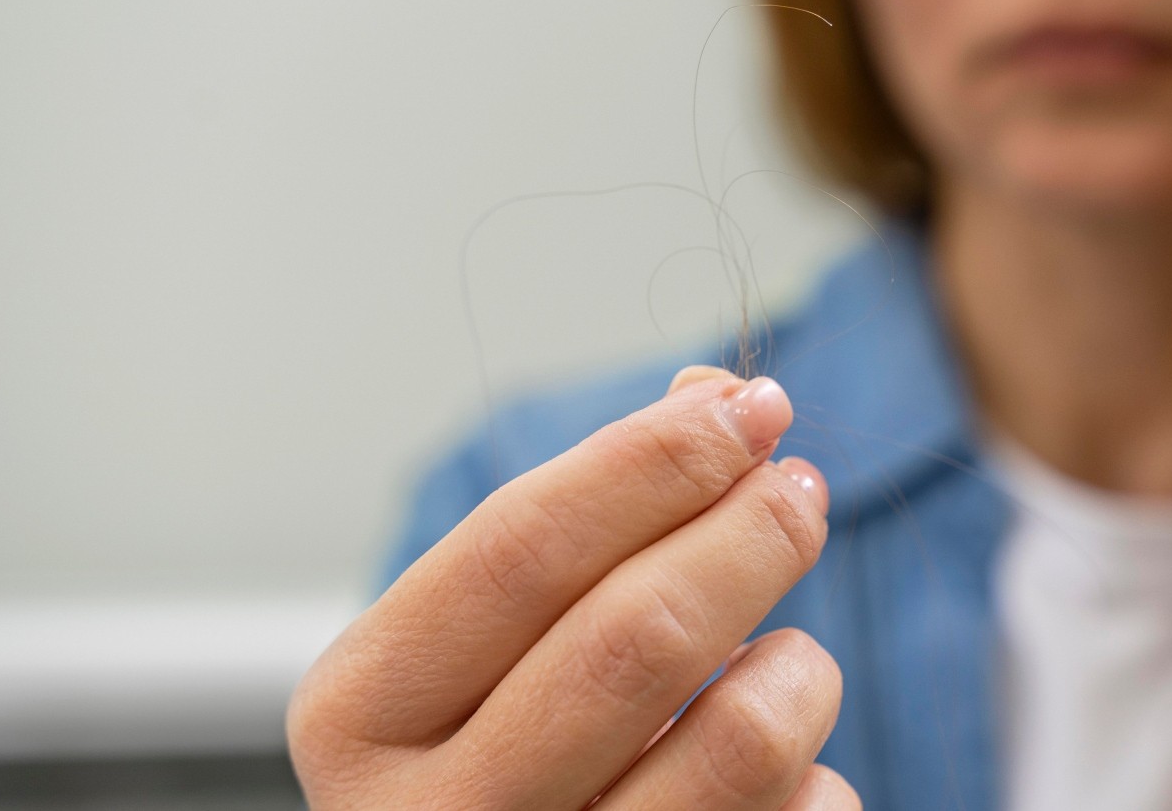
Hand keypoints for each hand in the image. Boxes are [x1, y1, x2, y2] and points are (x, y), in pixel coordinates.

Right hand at [287, 366, 856, 808]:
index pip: (522, 549)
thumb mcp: (498, 638)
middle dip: (747, 535)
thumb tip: (715, 398)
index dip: (651, 461)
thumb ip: (593, 514)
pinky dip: (810, 774)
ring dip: (796, 669)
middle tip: (798, 489)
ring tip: (785, 657)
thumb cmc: (506, 747)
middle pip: (638, 637)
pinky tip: (768, 776)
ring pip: (742, 741)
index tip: (747, 406)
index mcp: (361, 716)